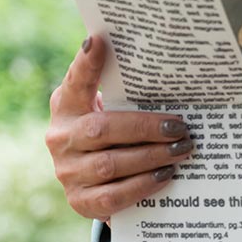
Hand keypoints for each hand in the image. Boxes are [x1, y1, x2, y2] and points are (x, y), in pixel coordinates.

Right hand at [45, 35, 193, 220]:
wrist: (90, 179)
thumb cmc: (110, 129)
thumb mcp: (110, 106)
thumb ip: (125, 91)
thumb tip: (166, 65)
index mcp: (67, 106)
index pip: (76, 82)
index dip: (86, 63)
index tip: (98, 40)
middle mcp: (61, 137)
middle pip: (103, 130)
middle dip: (146, 128)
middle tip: (180, 127)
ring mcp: (67, 171)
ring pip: (110, 165)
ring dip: (151, 157)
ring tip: (181, 149)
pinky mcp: (79, 200)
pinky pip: (113, 196)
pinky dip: (142, 185)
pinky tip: (165, 176)